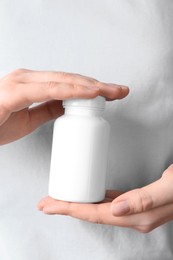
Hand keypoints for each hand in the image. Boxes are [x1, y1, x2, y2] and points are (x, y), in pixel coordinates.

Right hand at [0, 69, 128, 144]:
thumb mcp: (29, 119)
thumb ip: (47, 110)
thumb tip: (67, 107)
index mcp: (33, 84)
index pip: (69, 83)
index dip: (92, 88)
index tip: (112, 94)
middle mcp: (30, 78)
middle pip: (71, 79)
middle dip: (98, 86)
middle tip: (121, 90)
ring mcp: (23, 82)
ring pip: (64, 80)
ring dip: (91, 86)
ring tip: (113, 91)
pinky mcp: (16, 91)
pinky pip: (50, 89)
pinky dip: (72, 90)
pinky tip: (91, 93)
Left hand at [38, 165, 172, 232]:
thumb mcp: (169, 188)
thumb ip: (146, 199)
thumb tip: (117, 208)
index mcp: (138, 216)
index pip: (96, 214)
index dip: (71, 209)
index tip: (51, 205)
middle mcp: (133, 217)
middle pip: (91, 214)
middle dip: (67, 208)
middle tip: (46, 203)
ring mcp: (134, 211)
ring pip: (98, 209)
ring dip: (77, 204)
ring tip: (60, 199)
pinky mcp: (136, 202)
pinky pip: (108, 203)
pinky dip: (94, 199)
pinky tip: (88, 195)